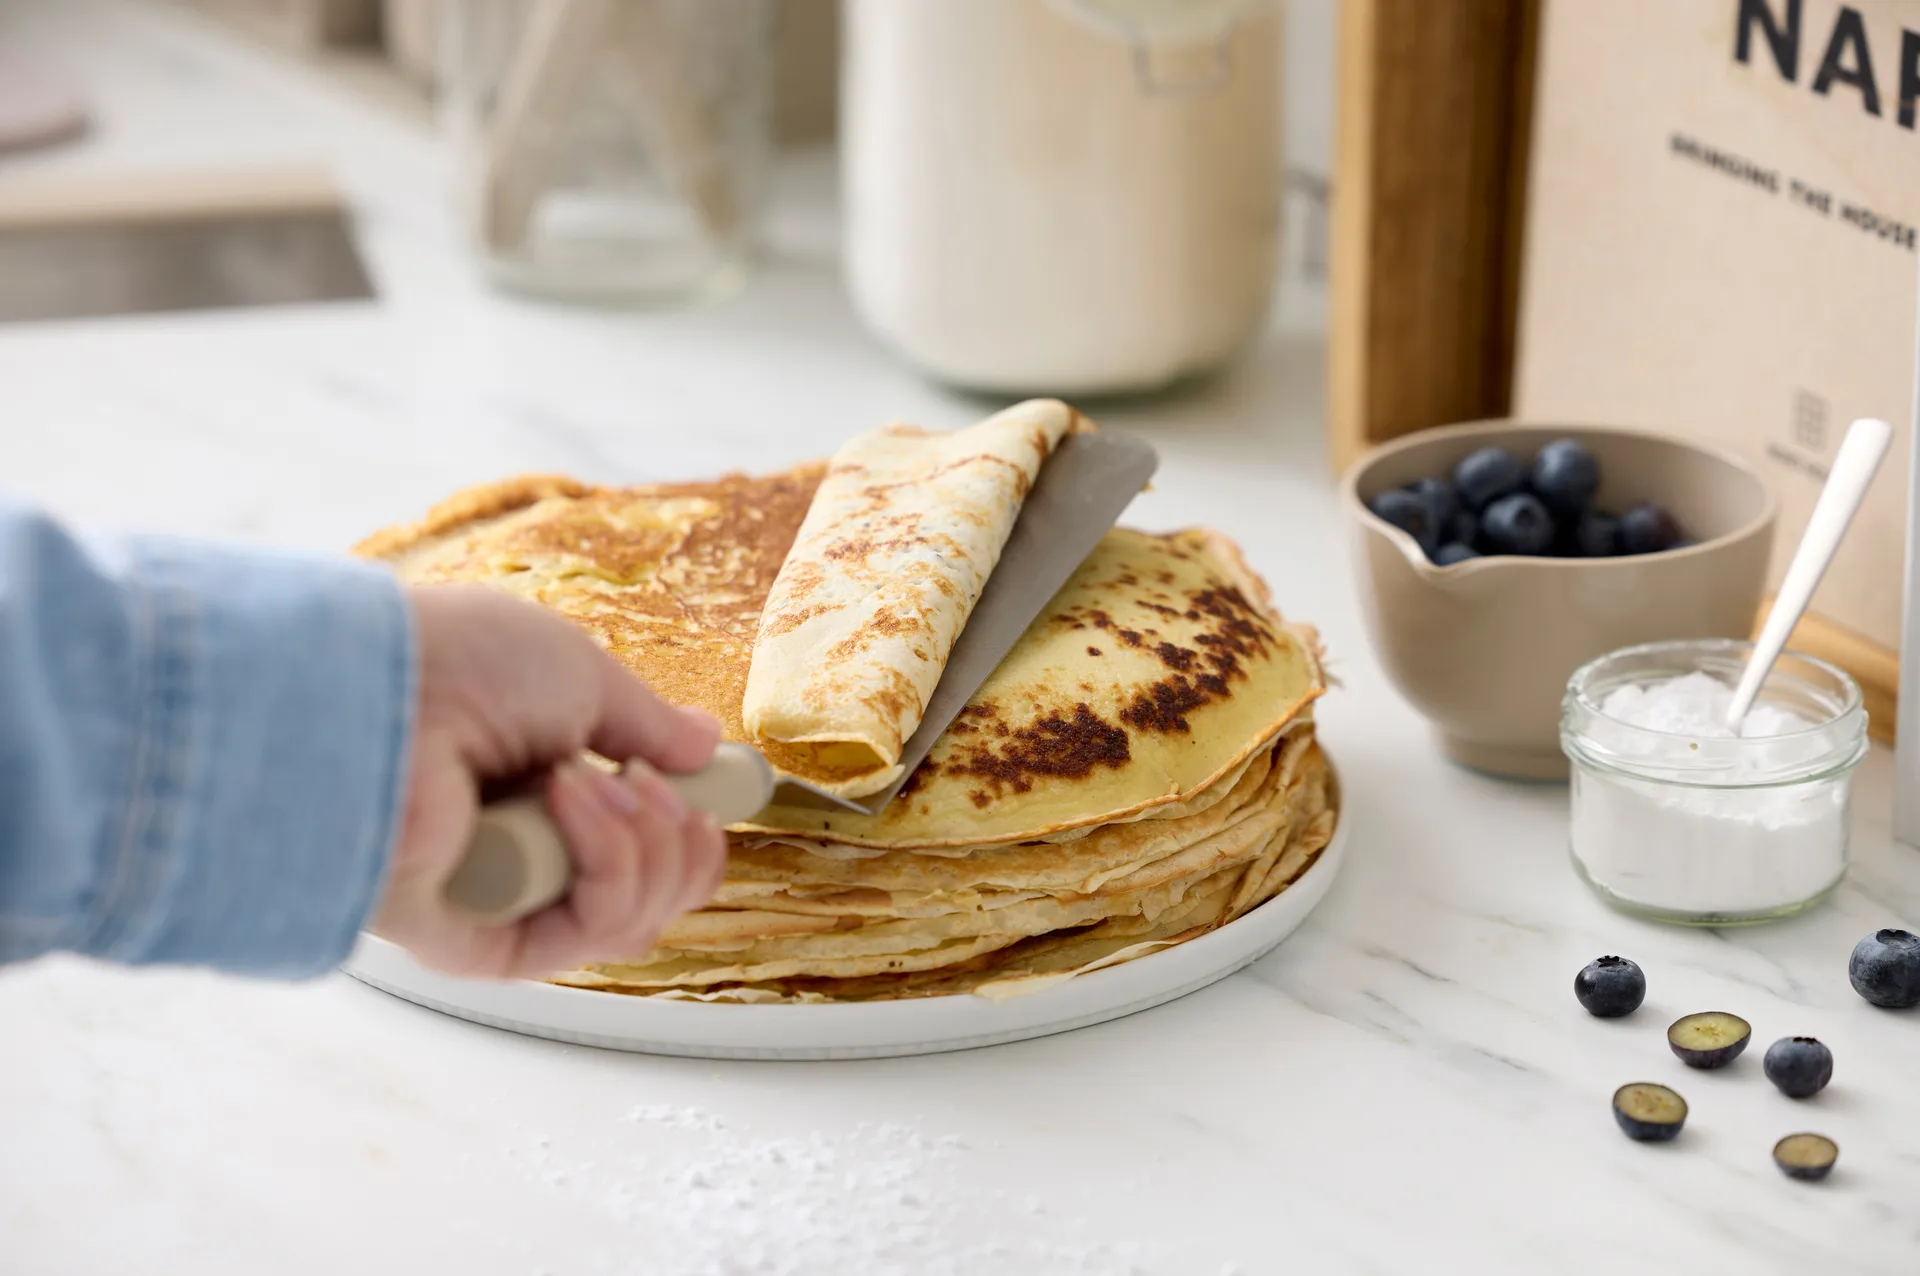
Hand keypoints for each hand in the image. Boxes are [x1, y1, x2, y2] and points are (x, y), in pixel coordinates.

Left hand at [370, 585, 726, 978]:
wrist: (374, 689)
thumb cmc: (458, 663)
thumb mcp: (580, 674)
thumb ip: (646, 725)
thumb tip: (706, 746)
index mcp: (541, 790)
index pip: (647, 845)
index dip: (694, 823)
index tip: (718, 781)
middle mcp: (525, 852)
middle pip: (658, 895)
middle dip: (683, 840)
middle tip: (653, 784)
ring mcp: (505, 904)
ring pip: (637, 920)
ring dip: (646, 844)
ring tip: (595, 783)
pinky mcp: (481, 948)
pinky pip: (589, 935)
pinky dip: (606, 865)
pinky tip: (570, 802)